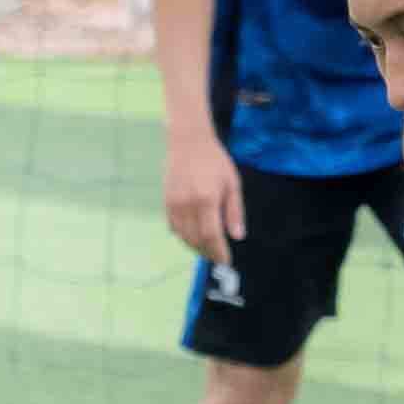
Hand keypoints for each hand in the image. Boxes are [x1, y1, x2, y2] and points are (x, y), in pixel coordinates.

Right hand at [161, 130, 241, 262]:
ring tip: (207, 249)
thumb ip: (234, 211)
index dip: (218, 251)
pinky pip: (174, 227)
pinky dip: (184, 236)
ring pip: (183, 236)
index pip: (211, 235)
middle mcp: (187, 204)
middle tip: (218, 256)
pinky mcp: (166, 202)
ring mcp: (174, 204)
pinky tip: (194, 236)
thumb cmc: (215, 161)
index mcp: (207, 199)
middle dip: (208, 252)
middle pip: (196, 239)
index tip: (226, 260)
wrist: (187, 142)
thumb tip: (237, 236)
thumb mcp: (232, 183)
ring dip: (196, 247)